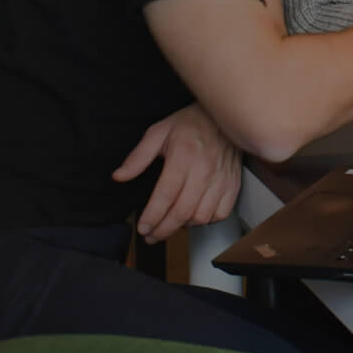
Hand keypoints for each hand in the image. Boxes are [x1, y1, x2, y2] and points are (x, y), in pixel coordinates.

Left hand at [114, 103, 244, 241]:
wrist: (222, 117)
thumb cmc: (189, 124)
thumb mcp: (158, 133)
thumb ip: (137, 157)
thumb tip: (120, 176)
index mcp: (184, 155)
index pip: (166, 195)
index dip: (153, 216)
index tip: (143, 227)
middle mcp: (204, 169)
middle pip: (182, 211)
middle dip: (163, 230)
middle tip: (151, 235)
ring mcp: (221, 178)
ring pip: (201, 216)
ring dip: (183, 226)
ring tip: (170, 224)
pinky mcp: (232, 184)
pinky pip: (220, 214)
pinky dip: (206, 221)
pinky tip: (193, 217)